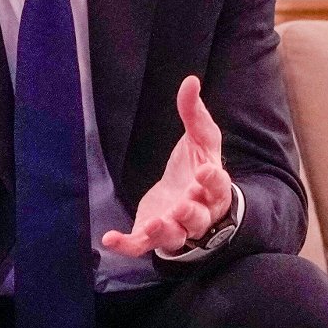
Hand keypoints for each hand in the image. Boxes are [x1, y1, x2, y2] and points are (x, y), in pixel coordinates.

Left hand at [102, 76, 233, 256]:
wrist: (187, 197)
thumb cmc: (197, 168)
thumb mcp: (200, 140)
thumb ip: (195, 113)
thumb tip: (190, 81)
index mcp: (213, 190)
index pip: (218, 187)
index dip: (213, 181)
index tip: (204, 171)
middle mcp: (198, 214)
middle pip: (198, 219)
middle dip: (191, 212)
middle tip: (184, 203)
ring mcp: (174, 228)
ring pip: (173, 236)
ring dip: (164, 232)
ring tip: (154, 223)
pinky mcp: (151, 237)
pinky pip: (140, 246)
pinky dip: (126, 246)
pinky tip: (109, 239)